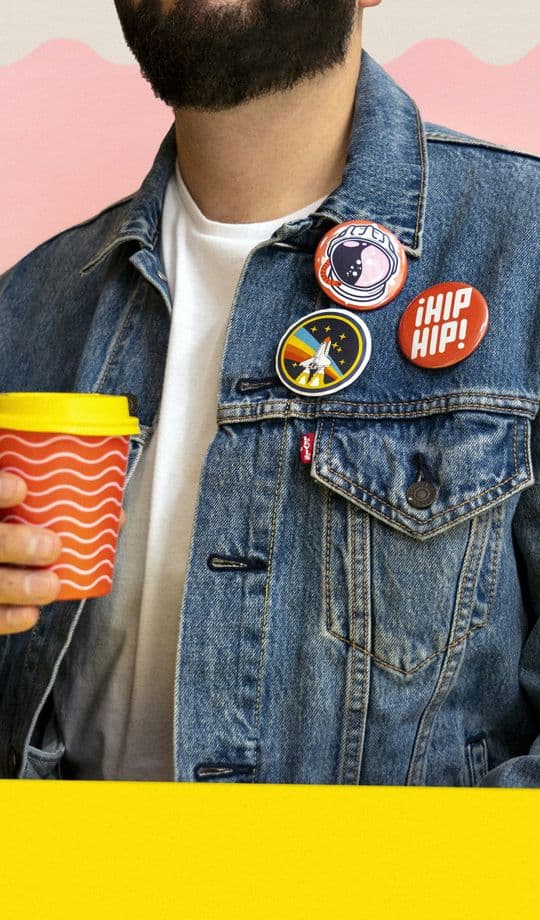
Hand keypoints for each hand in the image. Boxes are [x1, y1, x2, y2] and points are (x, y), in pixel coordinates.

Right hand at [0, 472, 125, 635]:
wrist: (6, 552)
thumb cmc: (19, 524)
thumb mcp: (27, 503)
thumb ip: (59, 500)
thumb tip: (115, 515)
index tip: (21, 488)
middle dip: (15, 543)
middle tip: (52, 546)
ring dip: (19, 585)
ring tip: (52, 585)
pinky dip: (8, 618)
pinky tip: (30, 615)